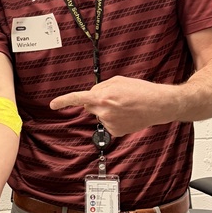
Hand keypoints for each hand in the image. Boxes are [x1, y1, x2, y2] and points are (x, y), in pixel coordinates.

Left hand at [49, 75, 176, 136]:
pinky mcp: (116, 132)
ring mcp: (110, 123)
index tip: (52, 105)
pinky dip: (115, 119)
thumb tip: (91, 95)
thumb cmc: (140, 90)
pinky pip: (108, 123)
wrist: (158, 105)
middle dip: (97, 101)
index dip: (63, 101)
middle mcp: (104, 112)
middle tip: (116, 97)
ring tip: (126, 105)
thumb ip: (101, 87)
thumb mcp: (118, 80)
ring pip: (100, 115)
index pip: (78, 99)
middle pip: (90, 106)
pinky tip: (127, 115)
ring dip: (108, 110)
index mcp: (103, 97)